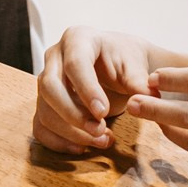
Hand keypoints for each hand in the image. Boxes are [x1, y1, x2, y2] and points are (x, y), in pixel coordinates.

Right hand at [33, 27, 167, 154]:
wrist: (119, 66)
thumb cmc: (126, 61)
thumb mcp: (136, 67)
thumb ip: (140, 82)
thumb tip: (147, 98)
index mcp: (77, 39)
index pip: (74, 64)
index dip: (86, 90)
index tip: (103, 112)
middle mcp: (55, 57)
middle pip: (50, 87)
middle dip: (73, 114)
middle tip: (100, 130)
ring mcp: (46, 81)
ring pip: (45, 110)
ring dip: (71, 132)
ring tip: (102, 140)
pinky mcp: (45, 104)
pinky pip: (40, 127)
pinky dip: (58, 142)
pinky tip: (82, 147)